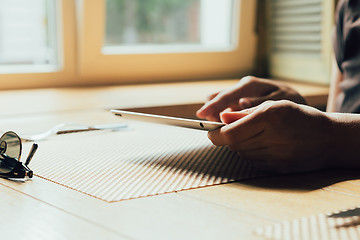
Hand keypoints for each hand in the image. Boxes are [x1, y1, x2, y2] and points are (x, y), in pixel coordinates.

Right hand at [196, 76, 305, 121]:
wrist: (294, 99)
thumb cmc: (289, 101)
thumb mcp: (280, 101)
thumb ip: (260, 102)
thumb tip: (242, 103)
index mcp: (250, 85)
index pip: (226, 96)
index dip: (213, 106)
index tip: (202, 115)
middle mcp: (242, 87)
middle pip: (216, 97)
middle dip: (212, 112)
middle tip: (217, 127)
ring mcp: (238, 94)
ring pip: (217, 101)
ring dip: (216, 114)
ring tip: (223, 127)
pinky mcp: (238, 100)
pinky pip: (223, 107)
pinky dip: (222, 116)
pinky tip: (229, 125)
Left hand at [208, 100, 334, 173]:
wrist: (328, 138)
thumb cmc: (299, 117)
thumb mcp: (273, 105)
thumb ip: (244, 113)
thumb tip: (221, 118)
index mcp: (268, 117)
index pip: (228, 134)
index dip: (215, 134)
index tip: (211, 131)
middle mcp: (271, 137)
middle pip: (232, 145)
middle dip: (228, 138)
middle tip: (236, 130)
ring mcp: (275, 156)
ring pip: (241, 153)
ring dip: (241, 145)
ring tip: (257, 136)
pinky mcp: (278, 168)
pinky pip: (253, 162)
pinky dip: (253, 154)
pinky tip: (266, 146)